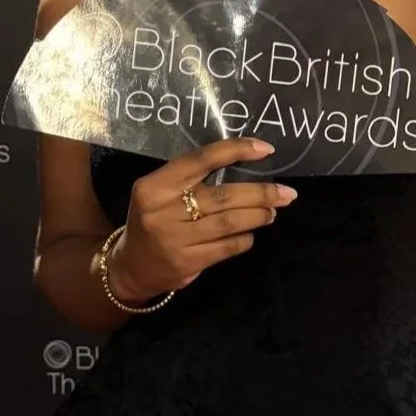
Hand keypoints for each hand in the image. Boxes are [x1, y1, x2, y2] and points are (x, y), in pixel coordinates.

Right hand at [106, 138, 296, 301]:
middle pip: (223, 196)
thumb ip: (192, 177)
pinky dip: (244, 239)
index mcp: (156, 185)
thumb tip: (244, 162)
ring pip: (229, 223)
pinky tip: (252, 234)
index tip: (265, 149)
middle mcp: (163, 210)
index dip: (236, 151)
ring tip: (273, 211)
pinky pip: (226, 247)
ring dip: (258, 216)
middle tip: (286, 192)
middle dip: (261, 193)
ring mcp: (175, 239)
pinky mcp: (186, 263)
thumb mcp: (160, 190)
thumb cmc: (154, 217)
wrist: (130, 266)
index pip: (202, 159)